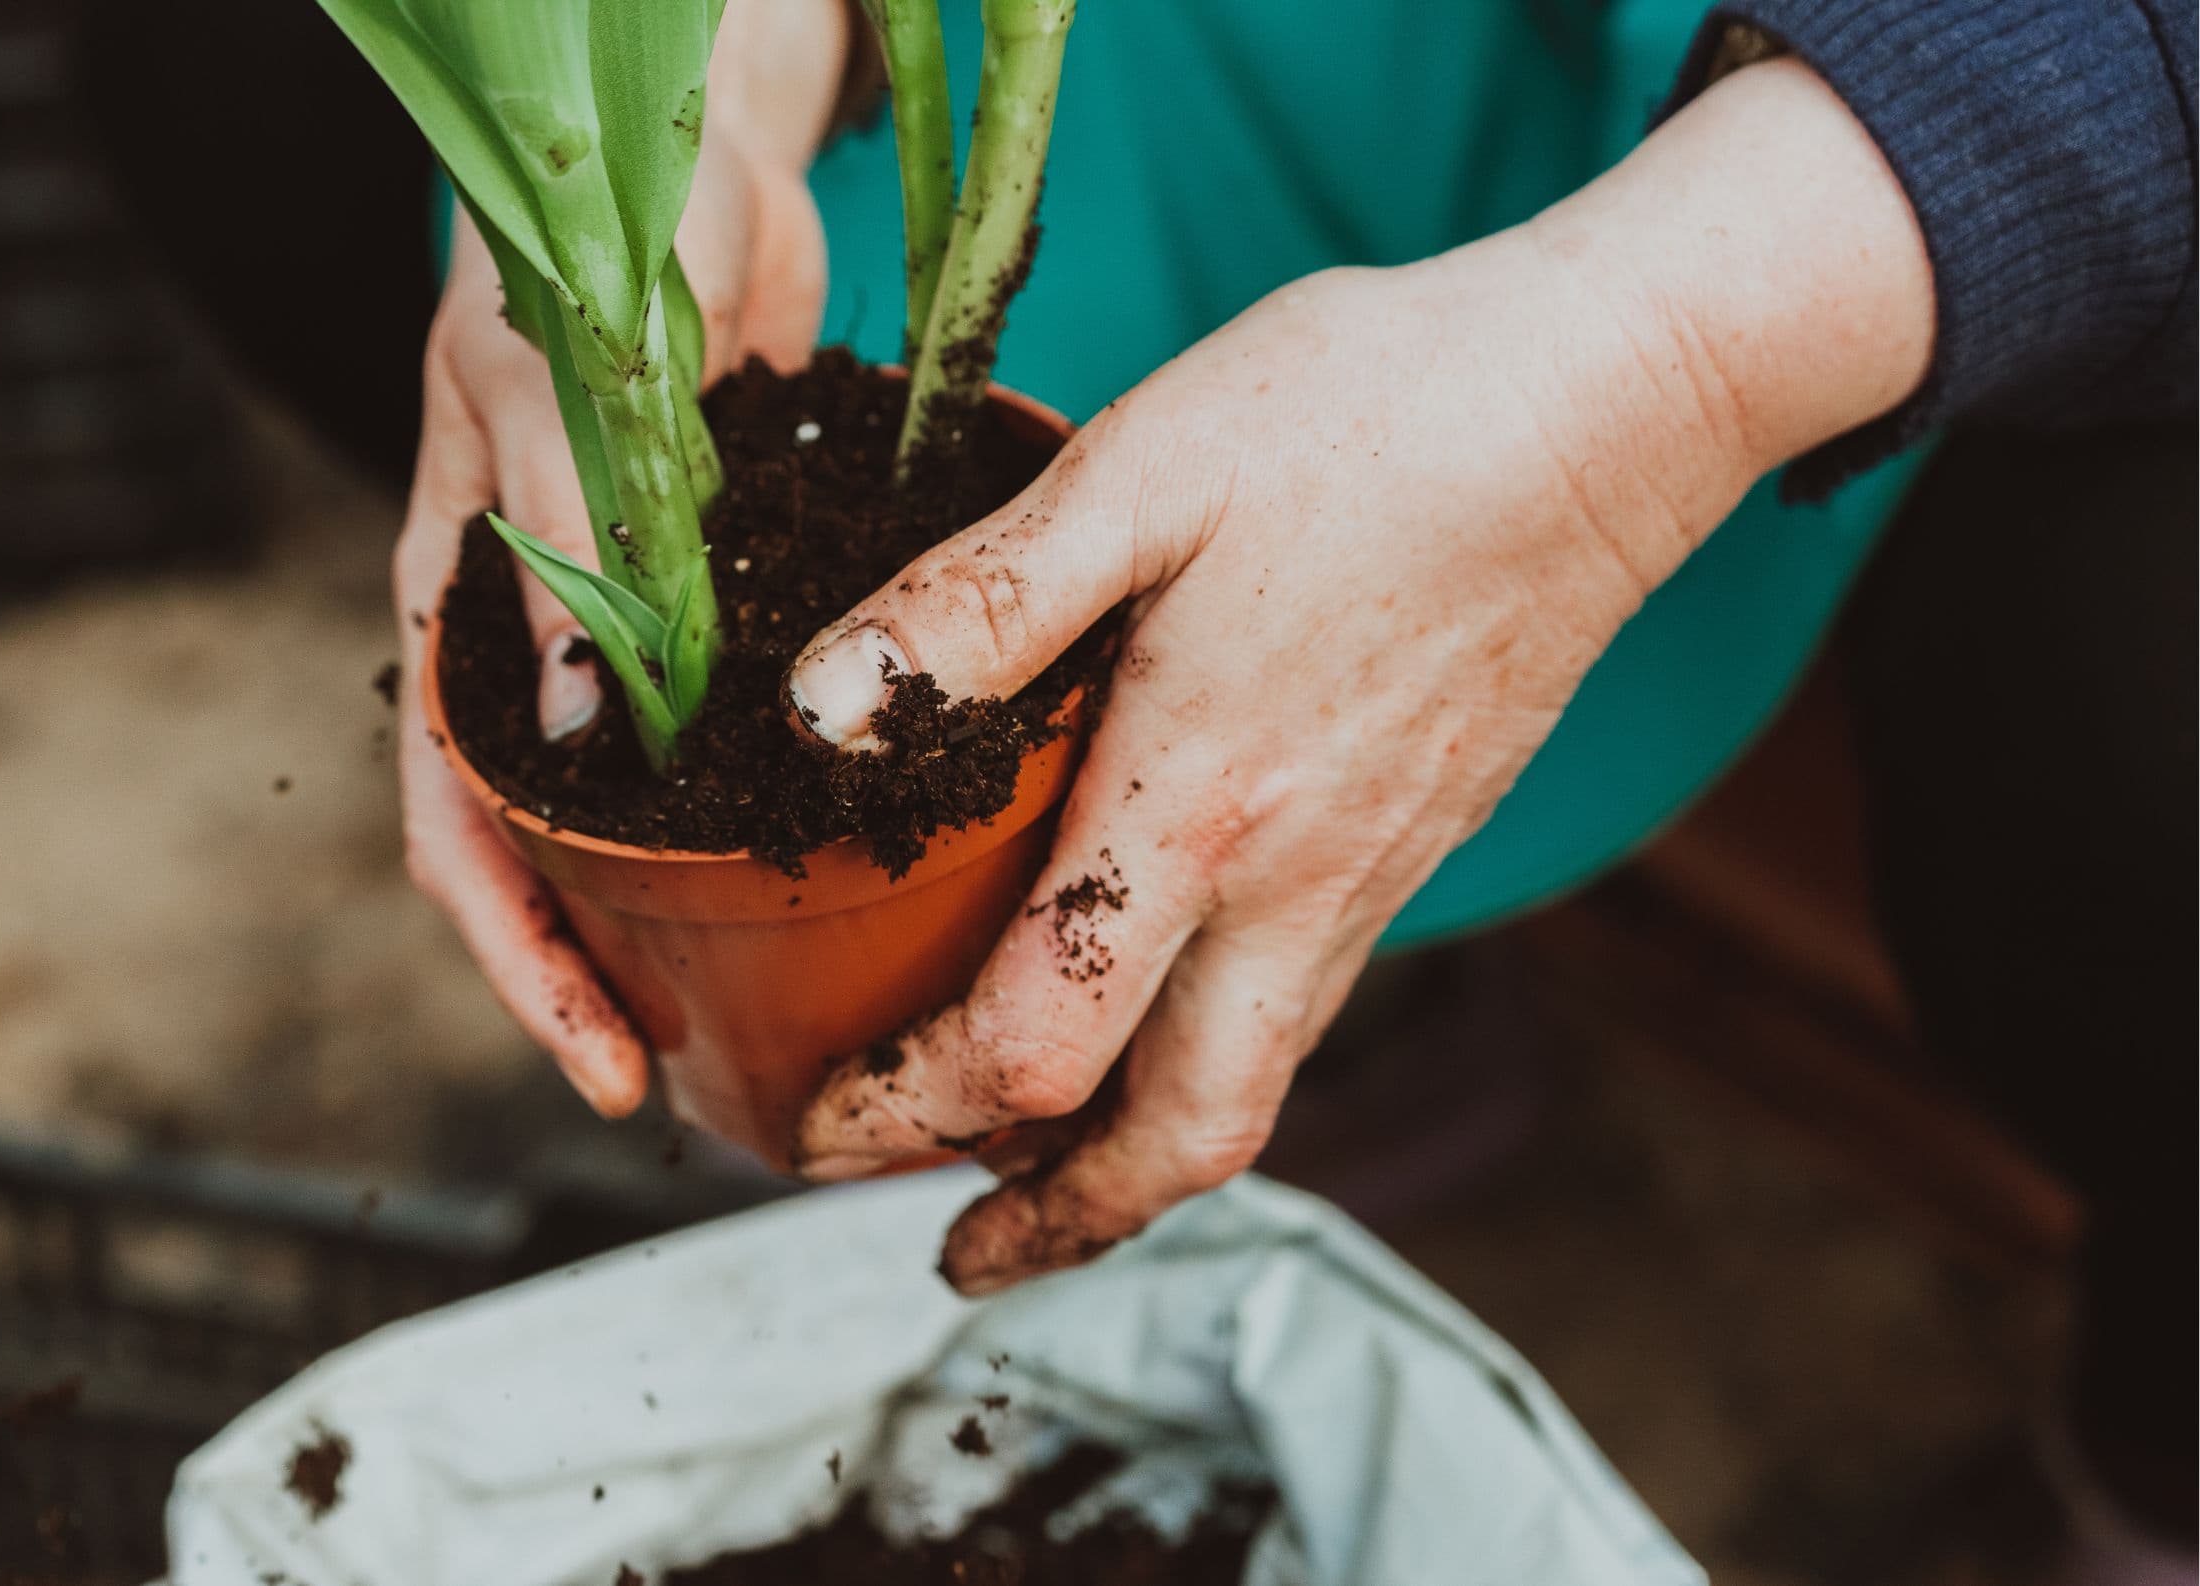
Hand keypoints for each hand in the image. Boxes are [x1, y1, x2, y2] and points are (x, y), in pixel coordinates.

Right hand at [395, 2, 845, 1115]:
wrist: (696, 157)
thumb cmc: (588, 249)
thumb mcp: (556, 395)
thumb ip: (572, 555)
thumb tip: (588, 739)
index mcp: (459, 618)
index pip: (459, 834)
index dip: (523, 965)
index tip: (603, 1067)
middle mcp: (544, 648)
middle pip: (558, 855)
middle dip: (614, 972)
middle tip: (711, 1074)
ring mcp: (639, 631)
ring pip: (653, 810)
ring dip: (699, 909)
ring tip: (792, 1002)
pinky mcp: (730, 598)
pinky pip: (743, 728)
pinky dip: (778, 799)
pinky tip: (860, 853)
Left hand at [786, 59, 1933, 1290]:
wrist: (1606, 405)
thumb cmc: (1371, 417)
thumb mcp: (1142, 475)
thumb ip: (975, 610)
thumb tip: (815, 717)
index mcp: (1201, 807)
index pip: (1035, 1047)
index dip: (904, 1115)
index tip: (816, 1128)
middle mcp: (1297, 884)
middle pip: (1179, 1141)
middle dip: (1052, 1224)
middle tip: (952, 1254)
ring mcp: (1373, 877)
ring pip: (1249, 1089)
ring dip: (1129, 1163)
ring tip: (1032, 1169)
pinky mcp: (1415, 843)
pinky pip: (1301, 1008)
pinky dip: (1206, 1061)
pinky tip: (1156, 1000)